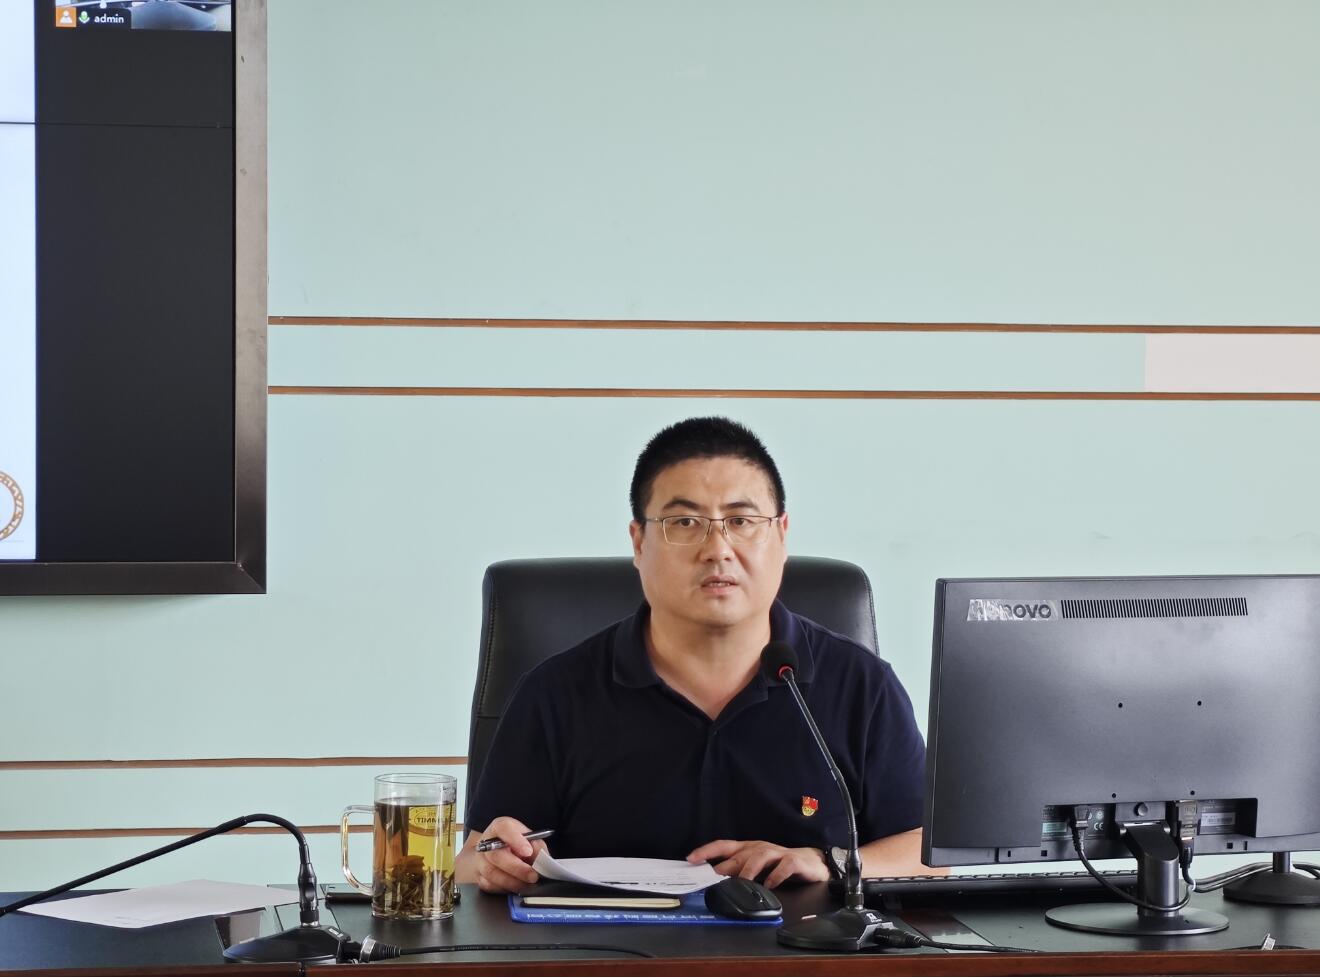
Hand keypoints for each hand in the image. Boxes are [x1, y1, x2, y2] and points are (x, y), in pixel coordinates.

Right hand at [458, 816, 550, 893]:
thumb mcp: (530, 839)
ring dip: (512, 881)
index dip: (515, 840)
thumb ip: (537, 847)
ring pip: (491, 872)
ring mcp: (479, 860)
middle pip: (496, 855)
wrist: (496, 852)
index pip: (503, 828)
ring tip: (527, 884)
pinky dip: (504, 888)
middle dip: (517, 868)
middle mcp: (486, 842)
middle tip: (533, 876)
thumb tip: (542, 861)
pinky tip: (515, 887)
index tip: (528, 851)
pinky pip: (489, 885)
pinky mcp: (478, 876)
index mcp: (499, 827)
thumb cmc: (516, 844)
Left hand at [687, 839, 830, 888]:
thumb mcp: (755, 867)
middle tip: (714, 878)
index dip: (707, 851)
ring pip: (760, 857)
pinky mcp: (794, 861)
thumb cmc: (778, 865)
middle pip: (740, 855)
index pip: (723, 846)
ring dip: (750, 870)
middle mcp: (759, 848)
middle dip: (726, 866)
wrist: (811, 862)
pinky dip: (776, 875)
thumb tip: (713, 882)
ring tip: (743, 883)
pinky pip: (784, 866)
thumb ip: (736, 872)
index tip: (691, 859)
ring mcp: (777, 853)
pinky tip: (770, 885)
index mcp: (747, 849)